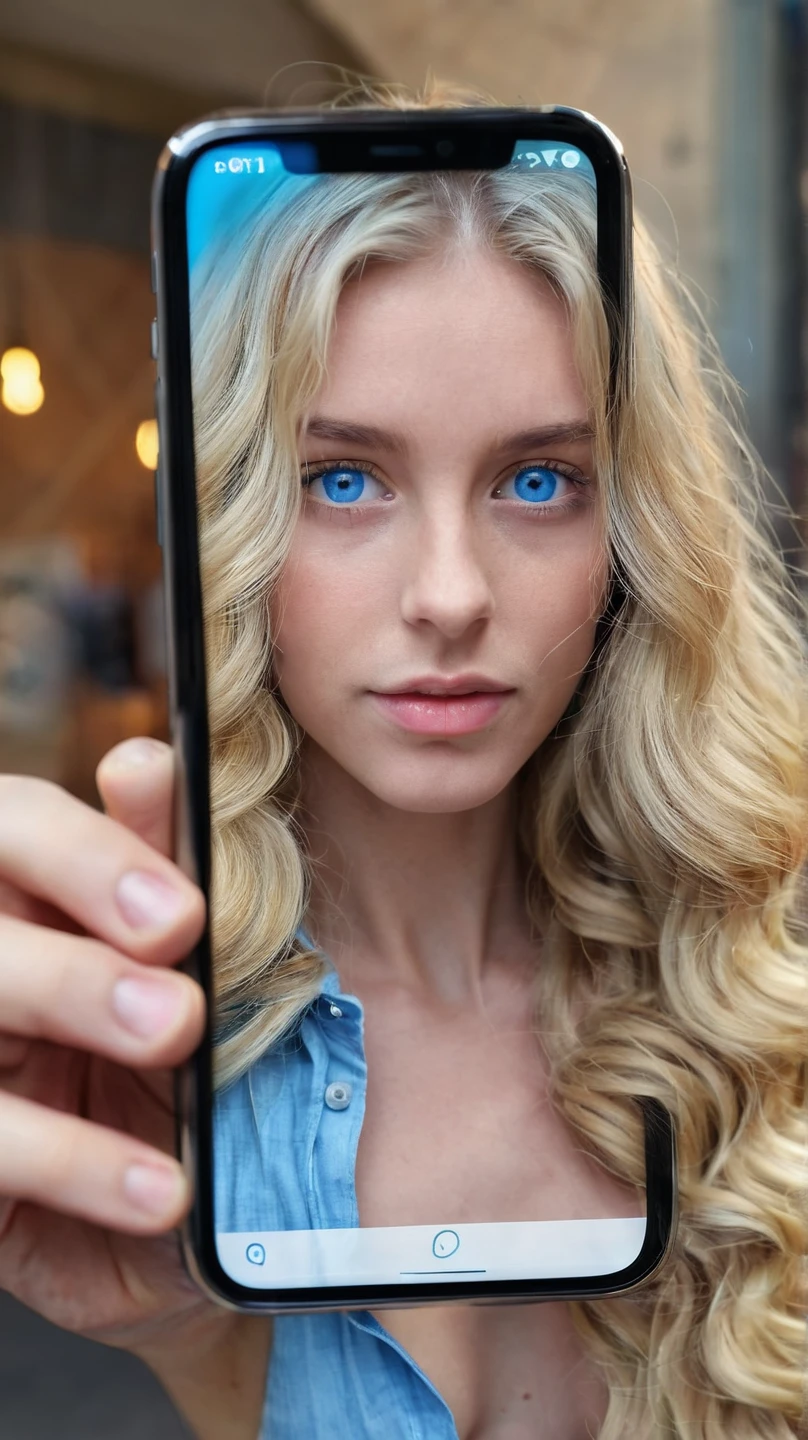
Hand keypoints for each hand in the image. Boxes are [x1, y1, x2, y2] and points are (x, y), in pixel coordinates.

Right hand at [0, 739, 269, 1437]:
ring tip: (175, 1048)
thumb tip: (144, 767)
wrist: (171, 1213)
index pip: (14, 827)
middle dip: (78, 964)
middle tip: (181, 1008)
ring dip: (74, 1013)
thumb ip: (158, 868)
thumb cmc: (165, 1061)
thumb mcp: (176, 969)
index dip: (87, 855)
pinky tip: (162, 1191)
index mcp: (22, 891)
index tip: (182, 913)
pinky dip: (77, 1164)